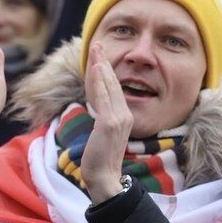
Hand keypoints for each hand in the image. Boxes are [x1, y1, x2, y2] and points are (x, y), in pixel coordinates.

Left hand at [82, 44, 132, 203]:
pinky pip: (104, 98)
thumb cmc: (101, 159)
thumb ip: (103, 118)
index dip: (106, 70)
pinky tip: (97, 69)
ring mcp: (119, 119)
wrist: (104, 178)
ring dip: (101, 67)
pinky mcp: (110, 124)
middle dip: (103, 62)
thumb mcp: (103, 134)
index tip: (99, 55)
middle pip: (112, 83)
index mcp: (124, 116)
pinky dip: (101, 82)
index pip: (113, 89)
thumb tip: (97, 104)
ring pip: (109, 87)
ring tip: (96, 50)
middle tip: (97, 44)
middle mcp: (125, 115)